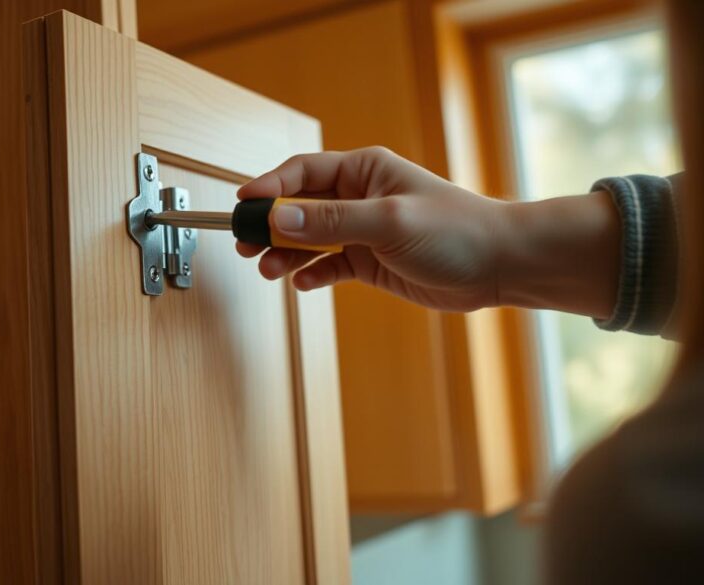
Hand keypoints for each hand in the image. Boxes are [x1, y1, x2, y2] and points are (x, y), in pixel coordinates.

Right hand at [236, 147, 619, 316]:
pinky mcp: (369, 262)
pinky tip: (303, 283)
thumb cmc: (455, 230)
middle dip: (269, 225)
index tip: (243, 205)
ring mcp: (362, 231)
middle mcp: (358, 198)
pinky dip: (312, 274)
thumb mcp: (388, 220)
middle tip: (244, 243)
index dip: (269, 187)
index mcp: (363, 171)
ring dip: (285, 253)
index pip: (302, 173)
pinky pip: (328, 265)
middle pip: (298, 206)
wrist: (499, 266)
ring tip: (267, 270)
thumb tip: (280, 216)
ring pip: (308, 239)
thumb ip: (332, 220)